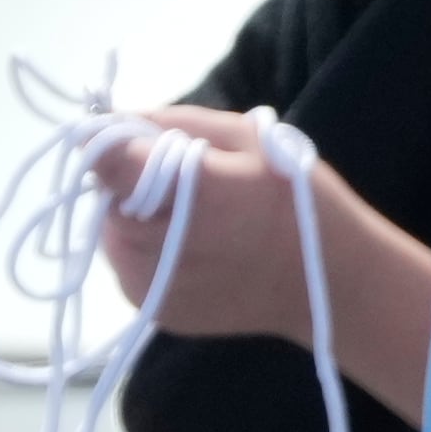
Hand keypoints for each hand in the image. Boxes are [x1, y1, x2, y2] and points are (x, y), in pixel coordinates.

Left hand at [90, 106, 316, 341]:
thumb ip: (176, 122)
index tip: (131, 141)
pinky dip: (147, 252)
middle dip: (130, 182)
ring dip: (137, 218)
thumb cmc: (298, 203)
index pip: (101, 158)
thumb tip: (114, 122)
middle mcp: (151, 241)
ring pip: (113, 231)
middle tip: (185, 185)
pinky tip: (196, 252)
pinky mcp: (150, 309)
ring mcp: (147, 282)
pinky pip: (129, 265)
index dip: (108, 143)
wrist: (329, 287)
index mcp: (182, 190)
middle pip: (106, 195)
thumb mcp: (251, 138)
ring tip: (196, 222)